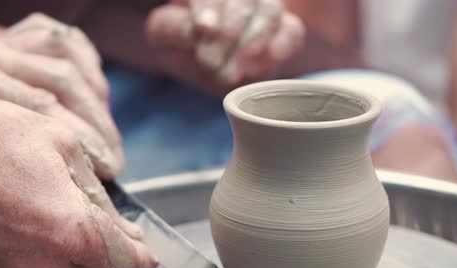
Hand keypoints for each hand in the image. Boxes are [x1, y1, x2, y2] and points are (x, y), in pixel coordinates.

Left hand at [0, 13, 122, 178]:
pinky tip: (102, 110)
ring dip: (101, 111)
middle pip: (62, 85)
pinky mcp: (35, 31)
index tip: (104, 173)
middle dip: (97, 130)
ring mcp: (15, 40)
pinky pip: (78, 50)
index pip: (40, 107)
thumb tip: (55, 194)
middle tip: (114, 165)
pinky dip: (95, 80)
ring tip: (111, 144)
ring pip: (73, 68)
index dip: (81, 143)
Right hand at [0, 98, 156, 267]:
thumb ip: (96, 188)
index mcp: (71, 231)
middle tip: (122, 233)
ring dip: (86, 256)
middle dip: (118, 257)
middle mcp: (46, 265)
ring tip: (79, 221)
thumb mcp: (60, 143)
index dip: (144, 254)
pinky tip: (47, 227)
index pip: (127, 260)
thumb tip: (114, 216)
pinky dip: (56, 257)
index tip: (150, 248)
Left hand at [146, 0, 304, 90]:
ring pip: (270, 10)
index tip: (204, 30)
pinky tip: (260, 64)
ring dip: (251, 43)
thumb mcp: (163, 36)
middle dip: (228, 34)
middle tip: (212, 64)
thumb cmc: (181, 45)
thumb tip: (200, 27)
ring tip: (233, 71)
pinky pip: (293, 31)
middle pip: (243, 0)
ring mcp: (265, 6)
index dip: (209, 7)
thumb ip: (173, 27)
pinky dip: (279, 47)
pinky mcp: (286, 29)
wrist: (205, 65)